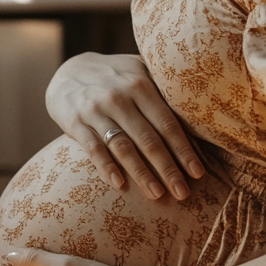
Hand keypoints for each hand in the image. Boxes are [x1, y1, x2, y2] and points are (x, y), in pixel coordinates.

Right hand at [45, 52, 203, 199]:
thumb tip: (200, 110)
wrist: (65, 70)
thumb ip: (161, 88)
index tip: (197, 173)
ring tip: (157, 195)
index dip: (183, 149)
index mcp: (140, 84)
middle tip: (183, 193)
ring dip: (141, 173)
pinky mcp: (74, 121)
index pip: (167, 122)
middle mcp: (119, 97)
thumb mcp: (138, 70)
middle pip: (149, 139)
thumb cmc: (114, 76)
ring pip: (122, 147)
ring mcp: (96, 109)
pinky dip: (106, 167)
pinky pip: (92, 148)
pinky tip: (119, 185)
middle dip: (168, 168)